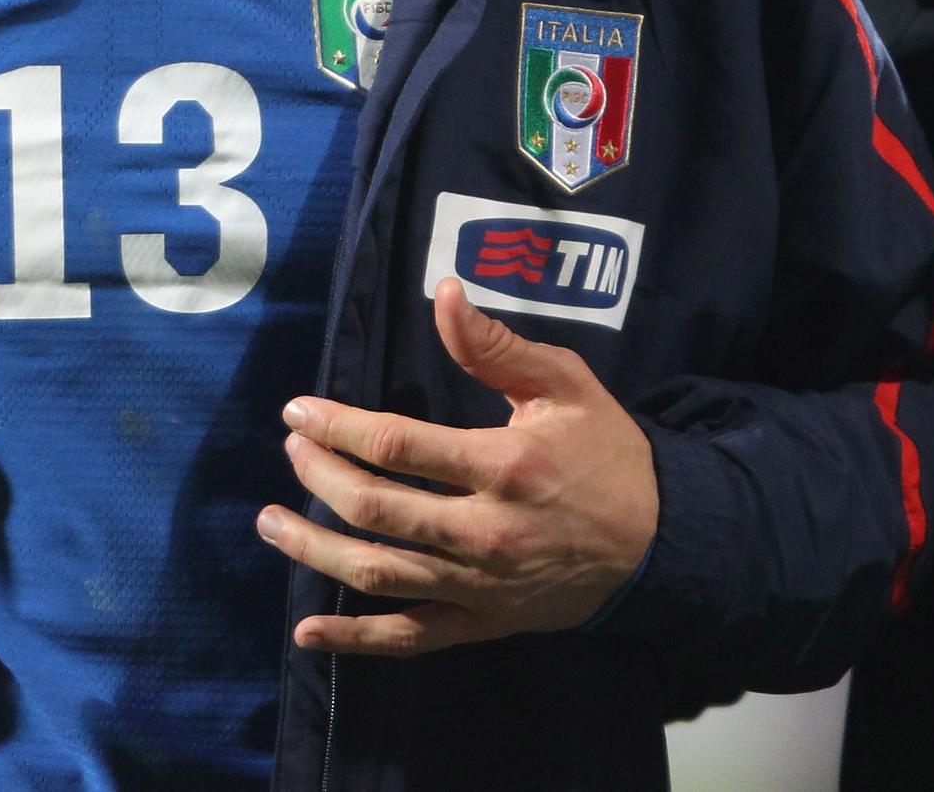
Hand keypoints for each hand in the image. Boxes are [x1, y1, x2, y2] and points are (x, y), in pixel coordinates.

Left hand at [255, 276, 658, 655]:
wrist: (662, 544)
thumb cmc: (608, 453)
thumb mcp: (565, 384)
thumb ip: (497, 345)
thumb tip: (445, 292)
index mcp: (503, 465)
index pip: (396, 447)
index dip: (337, 427)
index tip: (298, 410)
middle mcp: (484, 532)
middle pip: (375, 509)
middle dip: (319, 476)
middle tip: (292, 448)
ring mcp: (479, 586)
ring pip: (378, 574)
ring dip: (315, 551)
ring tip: (271, 522)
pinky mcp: (481, 623)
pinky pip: (409, 637)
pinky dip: (355, 640)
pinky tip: (307, 633)